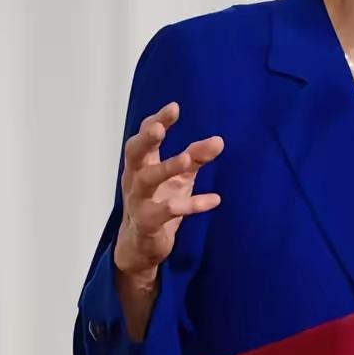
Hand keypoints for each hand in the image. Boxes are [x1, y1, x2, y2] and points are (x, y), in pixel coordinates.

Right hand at [113, 102, 223, 282]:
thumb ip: (196, 157)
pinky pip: (166, 212)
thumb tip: (219, 140)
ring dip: (166, 168)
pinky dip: (190, 205)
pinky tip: (214, 199)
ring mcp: (138, 202)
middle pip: (134, 154)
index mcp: (141, 165)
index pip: (145, 137)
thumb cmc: (158, 203)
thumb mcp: (180, 178)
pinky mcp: (147, 224)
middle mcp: (135, 180)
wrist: (140, 247)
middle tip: (160, 128)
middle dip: (146, 139)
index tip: (174, 107)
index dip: (157, 121)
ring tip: (186, 159)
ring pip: (146, 181)